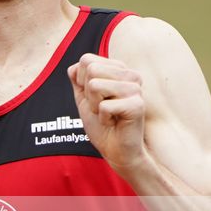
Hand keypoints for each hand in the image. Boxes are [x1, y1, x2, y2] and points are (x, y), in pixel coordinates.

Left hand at [69, 53, 147, 172]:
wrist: (116, 151)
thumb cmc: (102, 126)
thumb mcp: (84, 100)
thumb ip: (78, 81)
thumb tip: (73, 67)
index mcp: (119, 69)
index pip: (86, 59)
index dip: (81, 81)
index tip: (94, 98)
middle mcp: (130, 75)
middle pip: (91, 69)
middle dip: (88, 94)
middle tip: (101, 108)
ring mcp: (135, 89)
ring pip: (95, 86)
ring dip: (95, 106)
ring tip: (108, 115)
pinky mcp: (137, 105)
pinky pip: (104, 106)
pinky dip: (103, 118)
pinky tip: (115, 122)